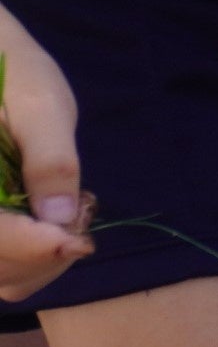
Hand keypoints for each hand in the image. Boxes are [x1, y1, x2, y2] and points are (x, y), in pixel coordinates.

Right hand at [0, 7, 91, 303]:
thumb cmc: (13, 71)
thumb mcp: (39, 103)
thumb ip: (49, 158)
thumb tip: (60, 215)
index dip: (29, 246)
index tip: (76, 237)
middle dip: (45, 253)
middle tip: (80, 209)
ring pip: (4, 276)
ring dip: (45, 259)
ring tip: (70, 211)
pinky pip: (7, 265)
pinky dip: (38, 256)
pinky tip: (56, 218)